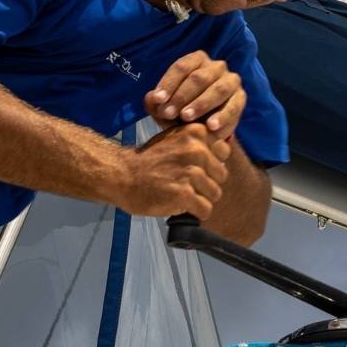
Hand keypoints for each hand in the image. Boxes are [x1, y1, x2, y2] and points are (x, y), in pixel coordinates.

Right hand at [115, 123, 231, 218]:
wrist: (122, 175)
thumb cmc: (150, 160)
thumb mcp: (176, 138)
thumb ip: (200, 142)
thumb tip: (224, 153)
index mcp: (197, 133)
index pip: (224, 151)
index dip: (211, 163)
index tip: (196, 167)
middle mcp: (197, 150)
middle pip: (222, 175)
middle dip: (207, 182)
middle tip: (186, 184)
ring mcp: (191, 172)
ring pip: (215, 193)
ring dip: (201, 198)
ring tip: (182, 194)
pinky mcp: (184, 194)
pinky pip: (205, 209)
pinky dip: (196, 212)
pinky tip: (182, 206)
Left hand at [146, 51, 244, 138]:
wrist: (204, 127)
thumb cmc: (181, 110)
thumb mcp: (166, 106)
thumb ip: (155, 103)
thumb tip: (151, 98)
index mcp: (196, 61)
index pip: (181, 67)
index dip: (168, 83)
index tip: (157, 100)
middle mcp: (216, 67)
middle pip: (199, 78)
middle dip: (182, 96)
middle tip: (168, 113)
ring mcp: (231, 81)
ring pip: (217, 89)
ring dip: (201, 104)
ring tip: (186, 118)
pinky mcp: (241, 98)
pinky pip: (233, 106)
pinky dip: (222, 116)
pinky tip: (210, 126)